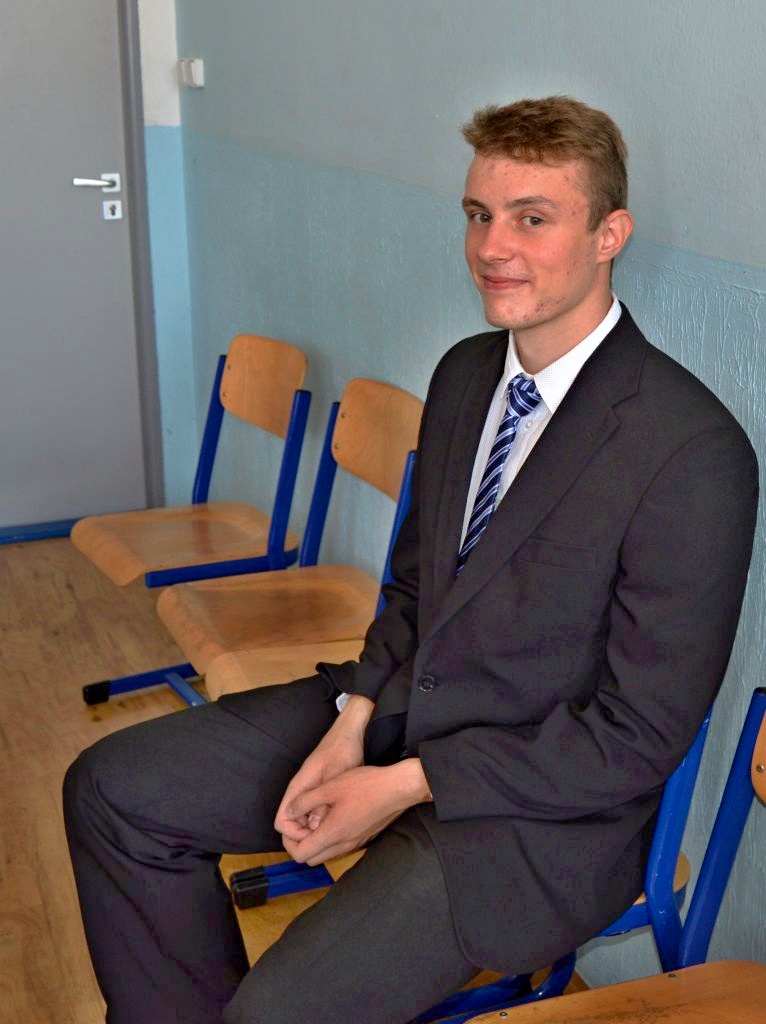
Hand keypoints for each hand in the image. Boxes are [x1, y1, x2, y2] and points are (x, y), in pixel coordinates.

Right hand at [274, 695, 373, 842]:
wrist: (349, 733)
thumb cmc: (342, 751)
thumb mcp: (335, 777)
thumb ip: (324, 802)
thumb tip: (315, 828)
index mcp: (298, 789)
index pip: (282, 822)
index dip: (295, 835)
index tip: (316, 837)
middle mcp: (299, 793)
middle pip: (290, 824)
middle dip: (304, 836)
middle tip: (326, 838)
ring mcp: (309, 792)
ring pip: (302, 819)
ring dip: (314, 829)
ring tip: (334, 832)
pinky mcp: (318, 791)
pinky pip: (313, 812)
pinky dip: (322, 821)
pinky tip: (338, 821)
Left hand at [281, 758, 431, 865]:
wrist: (398, 788)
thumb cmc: (366, 785)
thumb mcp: (330, 787)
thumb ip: (305, 801)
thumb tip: (289, 812)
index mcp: (332, 834)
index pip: (301, 855)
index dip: (289, 844)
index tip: (290, 827)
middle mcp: (343, 845)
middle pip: (312, 858)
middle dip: (301, 845)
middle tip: (299, 824)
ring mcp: (355, 843)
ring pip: (327, 853)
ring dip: (316, 842)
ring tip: (314, 818)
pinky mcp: (364, 837)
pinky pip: (340, 846)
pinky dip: (331, 838)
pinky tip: (334, 816)